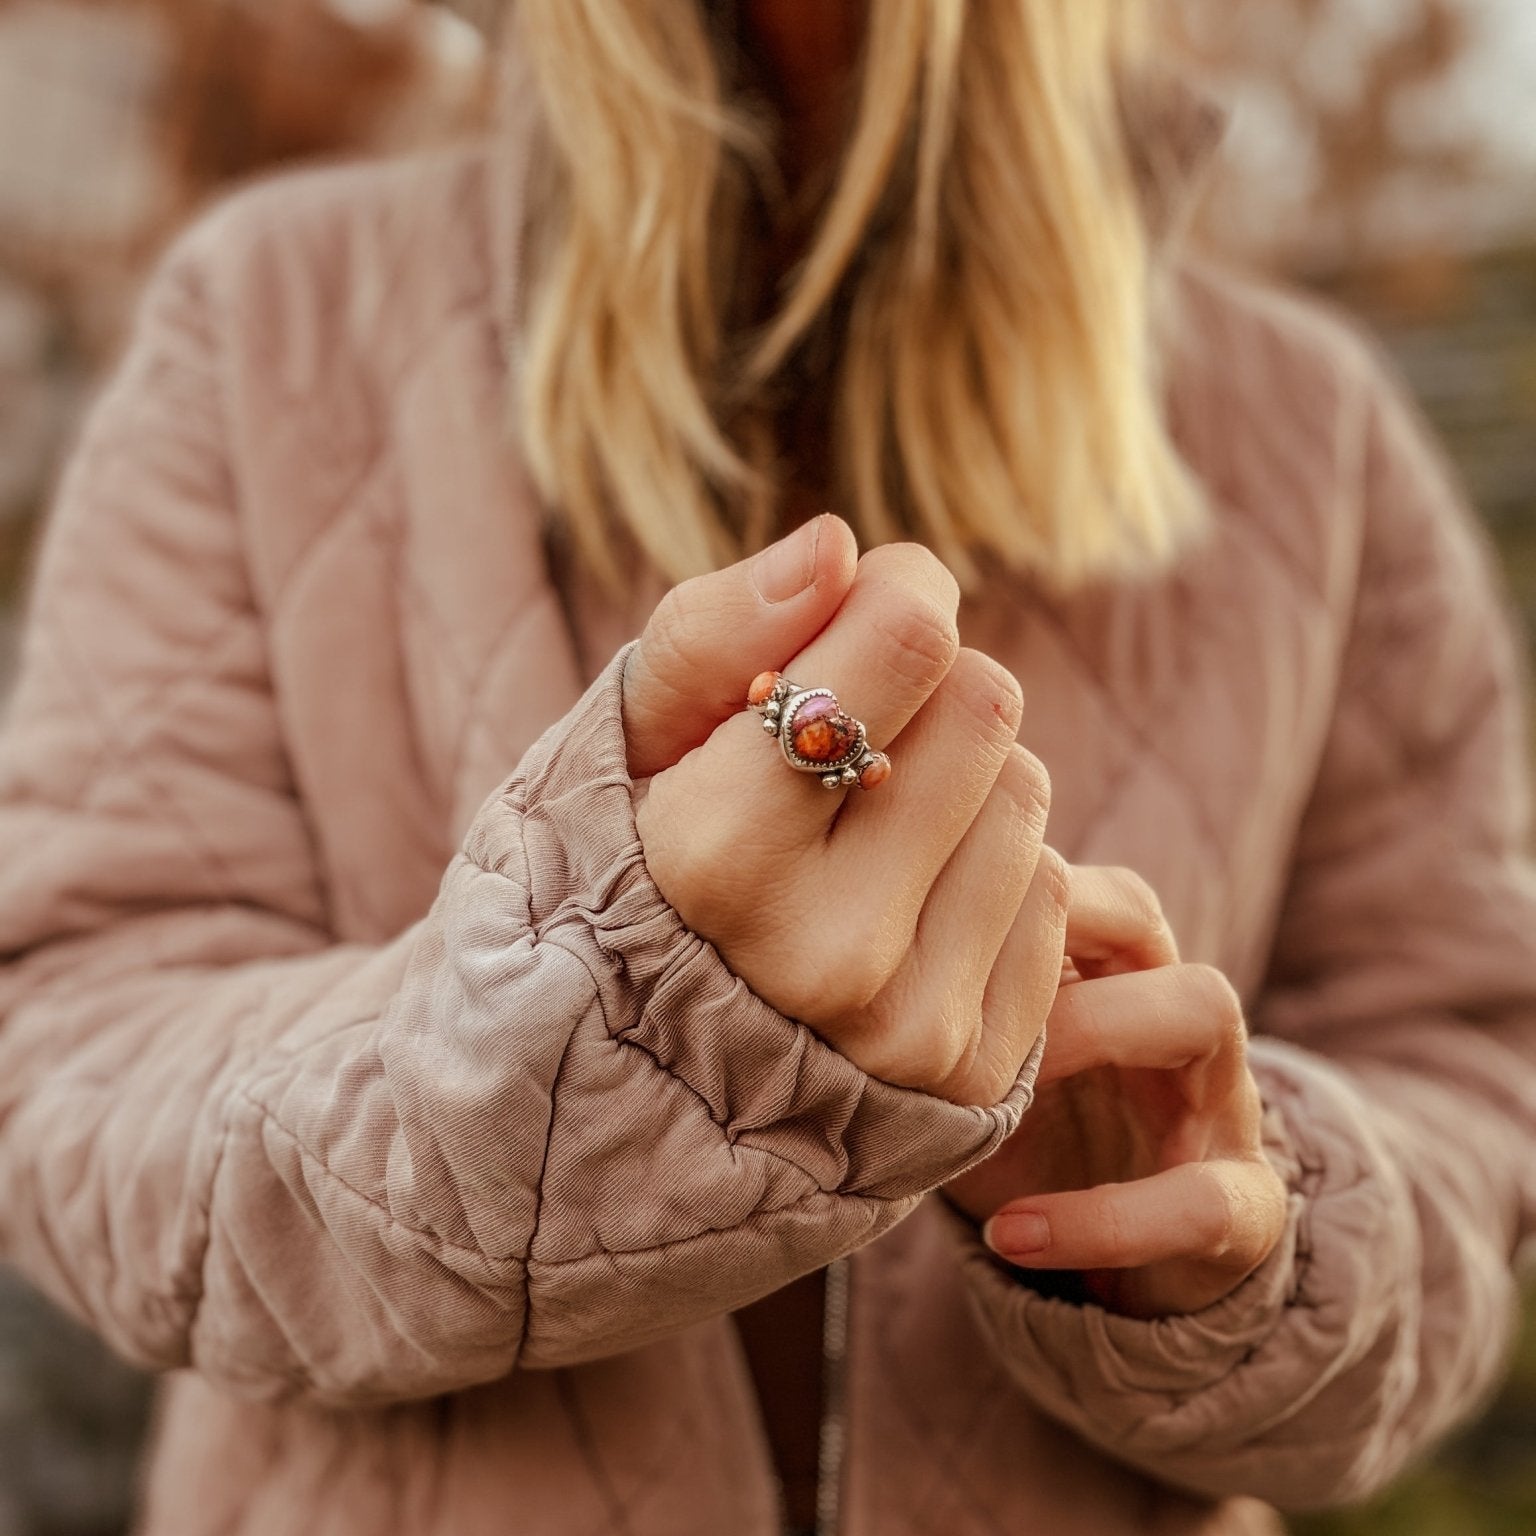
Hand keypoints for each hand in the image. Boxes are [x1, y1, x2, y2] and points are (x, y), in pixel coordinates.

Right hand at [622, 514, 1069, 1107]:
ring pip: (1026, 793)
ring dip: (959, 780)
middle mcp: (827, 957)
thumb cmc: (612, 880)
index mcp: (718, 860)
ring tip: (865, 830)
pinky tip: (901, 905)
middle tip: (847, 736)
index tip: (856, 609)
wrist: (623, 1084)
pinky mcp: (978, 1071)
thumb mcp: (618, 746)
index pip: (908, 645)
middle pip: (985, 706)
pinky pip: (1050, 891)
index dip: (896, 593)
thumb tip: (840, 547)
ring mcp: (912, 1029)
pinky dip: (984, 869)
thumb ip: (712, 634)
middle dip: (922, 690)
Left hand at [944, 866, 1287, 1316]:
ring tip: (994, 1095)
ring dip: (1093, 1030)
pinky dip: (1108, 1221)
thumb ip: (937, 1006)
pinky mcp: (1245, 1204)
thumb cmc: (1030, 1142)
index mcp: (1105, 971)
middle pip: (1139, 913)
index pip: (1067, 877)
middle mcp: (1169, 1010)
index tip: (902, 927)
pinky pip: (1204, 1197)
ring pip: (1204, 1006)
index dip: (997, 889)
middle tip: (947, 989)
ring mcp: (1220, 1098)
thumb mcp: (979, 1072)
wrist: (1117, 1271)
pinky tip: (1013, 1234)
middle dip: (1041, 934)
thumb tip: (825, 946)